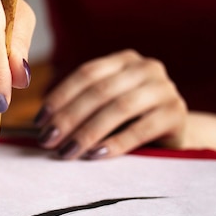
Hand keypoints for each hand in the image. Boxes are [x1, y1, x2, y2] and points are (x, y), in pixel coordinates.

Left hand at [34, 49, 187, 158]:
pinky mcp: (176, 113)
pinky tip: (95, 155)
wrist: (174, 137)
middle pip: (99, 91)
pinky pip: (141, 128)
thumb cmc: (129, 122)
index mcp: (123, 60)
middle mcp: (146, 68)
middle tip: (48, 141)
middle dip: (69, 117)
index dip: (60, 97)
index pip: (86, 74)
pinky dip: (115, 143)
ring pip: (119, 108)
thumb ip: (80, 106)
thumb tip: (40, 124)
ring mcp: (164, 88)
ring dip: (88, 132)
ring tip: (67, 152)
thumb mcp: (105, 107)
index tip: (40, 121)